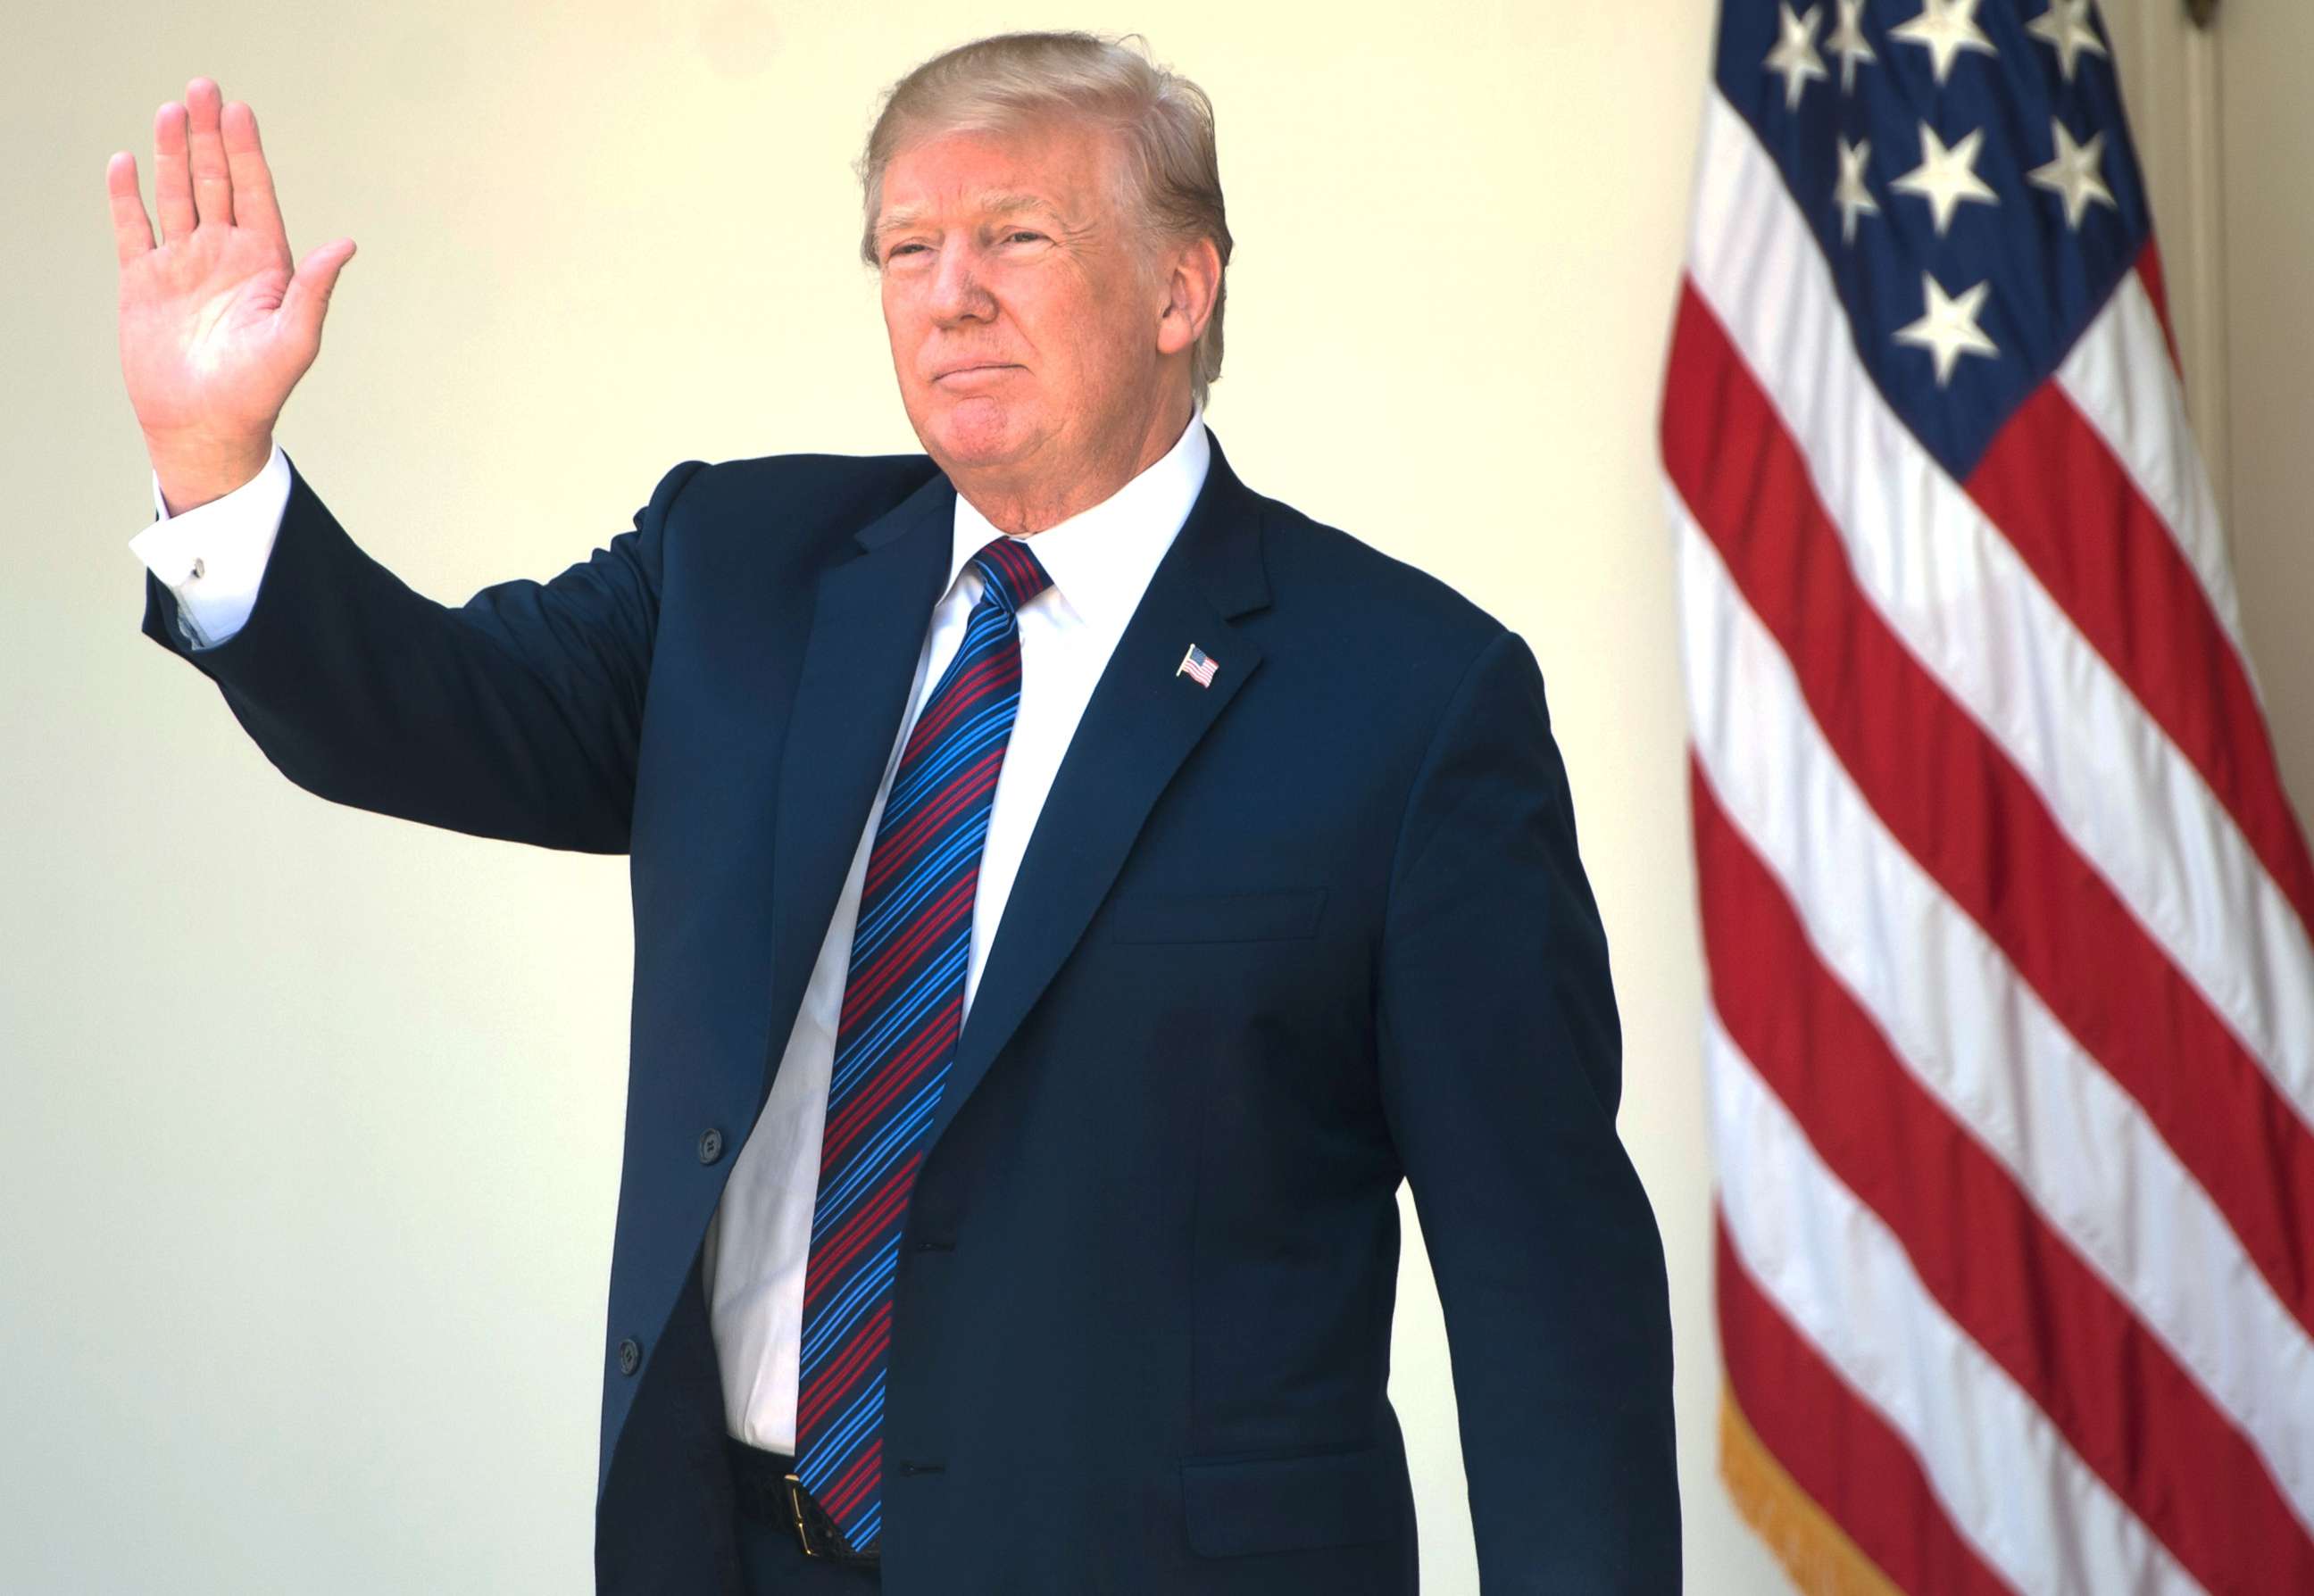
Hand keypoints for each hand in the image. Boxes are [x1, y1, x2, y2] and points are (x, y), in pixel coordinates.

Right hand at [108, 78, 354, 511]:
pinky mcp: (144, 282)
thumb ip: (316, 290)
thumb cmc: (258, 391)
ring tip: (169, 111)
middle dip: (208, 137)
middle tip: (202, 88)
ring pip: (176, 196)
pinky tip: (124, 164)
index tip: (239, 111)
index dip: (248, 153)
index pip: (256, 195)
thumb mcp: (295, 339)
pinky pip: (133, 229)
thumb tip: (347, 244)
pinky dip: (126, 197)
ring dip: (171, 154)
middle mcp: (224, 256)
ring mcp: (183, 266)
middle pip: (215, 182)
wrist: (206, 427)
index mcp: (265, 265)